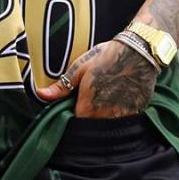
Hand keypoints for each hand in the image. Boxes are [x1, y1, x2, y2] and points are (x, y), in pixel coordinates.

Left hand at [35, 35, 153, 116]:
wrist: (138, 51)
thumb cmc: (107, 57)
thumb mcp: (80, 68)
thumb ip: (61, 87)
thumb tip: (40, 95)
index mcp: (86, 109)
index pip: (76, 125)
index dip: (75, 119)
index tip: (77, 110)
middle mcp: (102, 118)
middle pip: (92, 127)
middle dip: (90, 119)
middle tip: (94, 102)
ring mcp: (119, 119)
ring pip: (108, 126)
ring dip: (105, 118)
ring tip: (108, 100)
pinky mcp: (134, 115)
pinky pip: (123, 122)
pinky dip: (120, 116)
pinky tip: (121, 101)